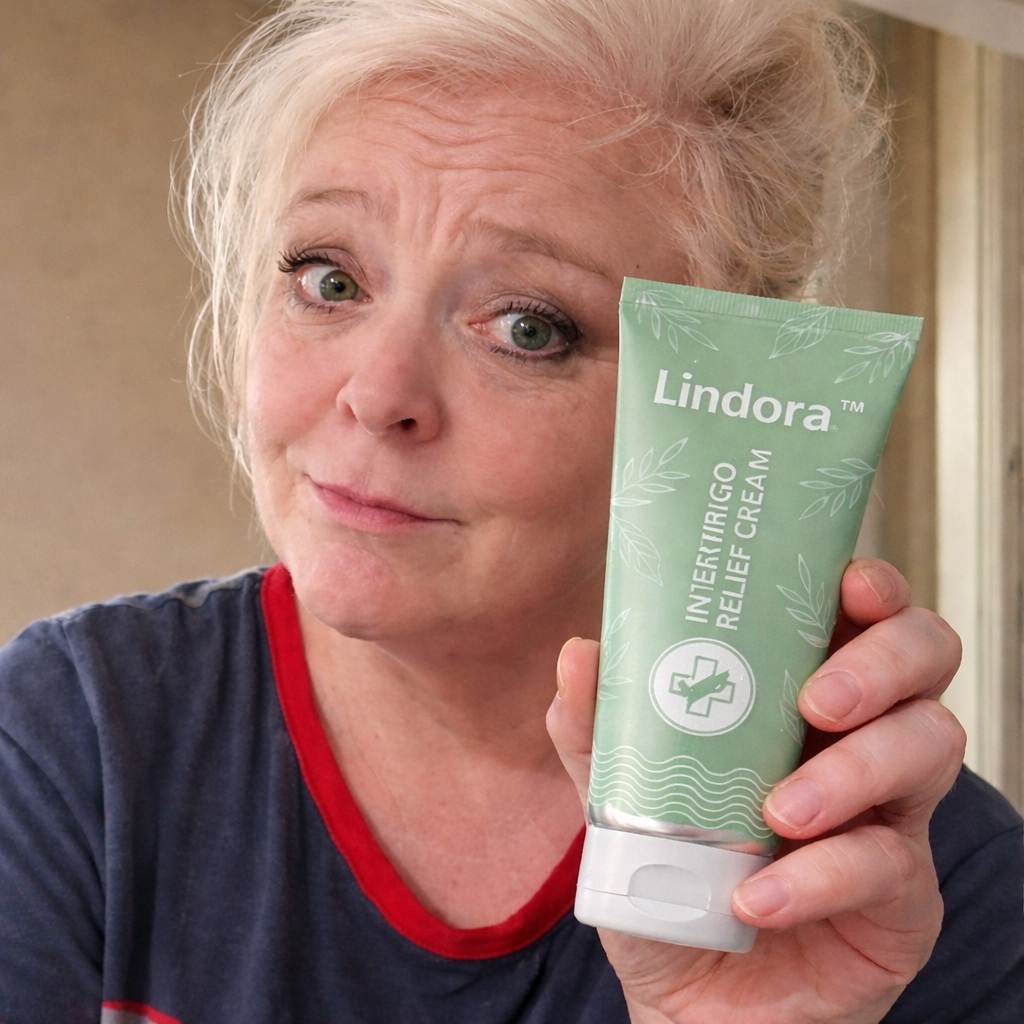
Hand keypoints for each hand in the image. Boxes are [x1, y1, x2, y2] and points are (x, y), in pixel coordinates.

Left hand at [547, 558, 963, 1023]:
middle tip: (816, 701)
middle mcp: (860, 737)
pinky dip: (821, 876)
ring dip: (852, 771)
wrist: (689, 994)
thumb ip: (602, 729)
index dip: (872, 586)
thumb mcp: (622, 798)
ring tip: (778, 810)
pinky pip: (889, 863)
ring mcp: (891, 812)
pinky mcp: (903, 895)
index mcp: (798, 693)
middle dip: (879, 664)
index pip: (862, 614)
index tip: (849, 585)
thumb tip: (579, 654)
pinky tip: (760, 899)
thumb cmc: (670, 877)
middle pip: (924, 658)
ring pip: (929, 745)